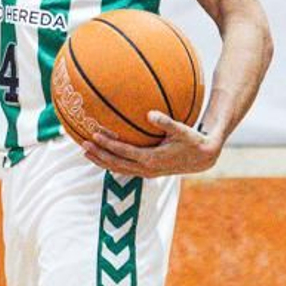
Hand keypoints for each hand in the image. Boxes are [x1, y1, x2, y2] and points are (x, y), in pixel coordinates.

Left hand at [80, 111, 222, 179]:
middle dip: (98, 154)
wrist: (202, 158)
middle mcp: (146, 168)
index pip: (123, 152)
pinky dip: (111, 162)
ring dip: (101, 161)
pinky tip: (102, 155)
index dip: (108, 144)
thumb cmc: (193, 141)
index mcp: (151, 158)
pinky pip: (124, 169)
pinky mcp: (147, 171)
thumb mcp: (182, 131)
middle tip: (83, 144)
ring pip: (118, 169)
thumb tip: (150, 113)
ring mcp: (145, 172)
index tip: (94, 135)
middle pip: (116, 163)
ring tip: (86, 152)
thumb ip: (166, 122)